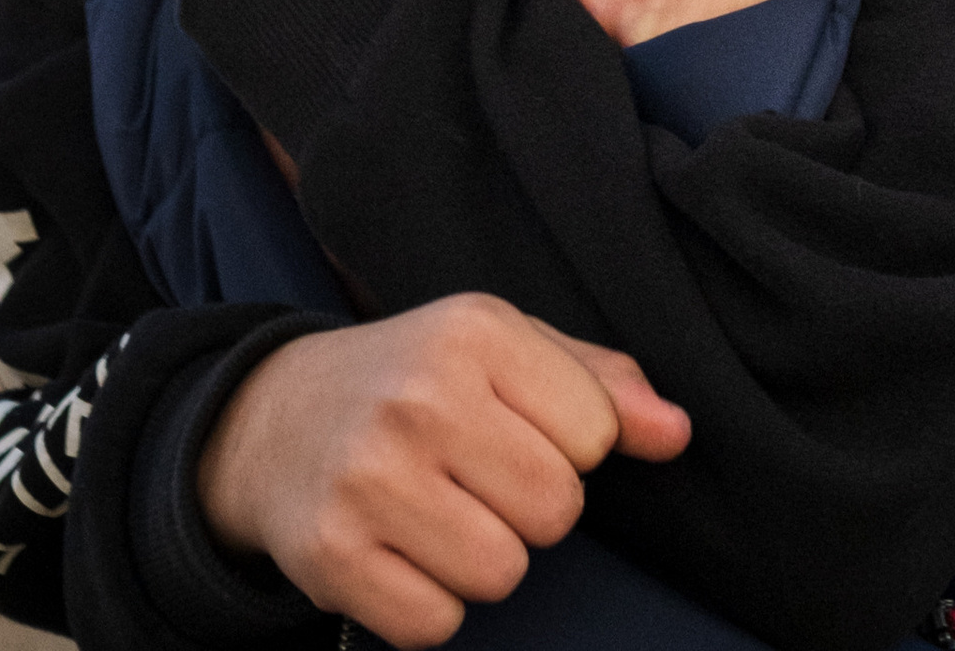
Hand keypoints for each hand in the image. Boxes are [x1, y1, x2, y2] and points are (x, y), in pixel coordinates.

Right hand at [195, 296, 688, 648]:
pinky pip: (436, 624)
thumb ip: (602, 386)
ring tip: (440, 513)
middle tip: (479, 479)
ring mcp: (369, 480)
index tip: (518, 430)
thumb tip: (677, 434)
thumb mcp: (507, 348)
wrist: (277, 418)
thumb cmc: (418, 379)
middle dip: (532, 509)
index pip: (594, 433)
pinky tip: (402, 552)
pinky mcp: (332, 557)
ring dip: (484, 559)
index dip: (569, 446)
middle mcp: (420, 398)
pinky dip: (431, 605)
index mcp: (475, 331)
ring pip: (501, 573)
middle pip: (554, 510)